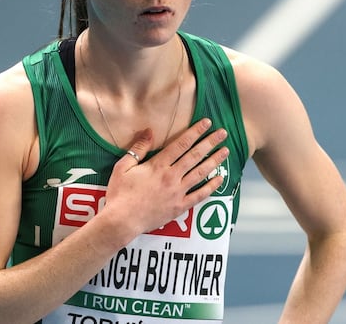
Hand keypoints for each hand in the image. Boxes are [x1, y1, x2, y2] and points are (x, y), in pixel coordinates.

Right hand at [102, 118, 228, 236]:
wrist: (122, 221)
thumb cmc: (120, 194)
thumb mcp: (123, 167)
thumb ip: (138, 148)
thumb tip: (149, 131)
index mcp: (158, 165)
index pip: (181, 144)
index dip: (195, 132)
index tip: (206, 123)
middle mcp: (171, 177)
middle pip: (194, 156)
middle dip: (210, 142)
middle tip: (223, 133)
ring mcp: (177, 192)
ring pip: (200, 173)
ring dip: (214, 161)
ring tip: (225, 151)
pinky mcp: (179, 207)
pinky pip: (199, 196)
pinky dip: (211, 187)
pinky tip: (220, 179)